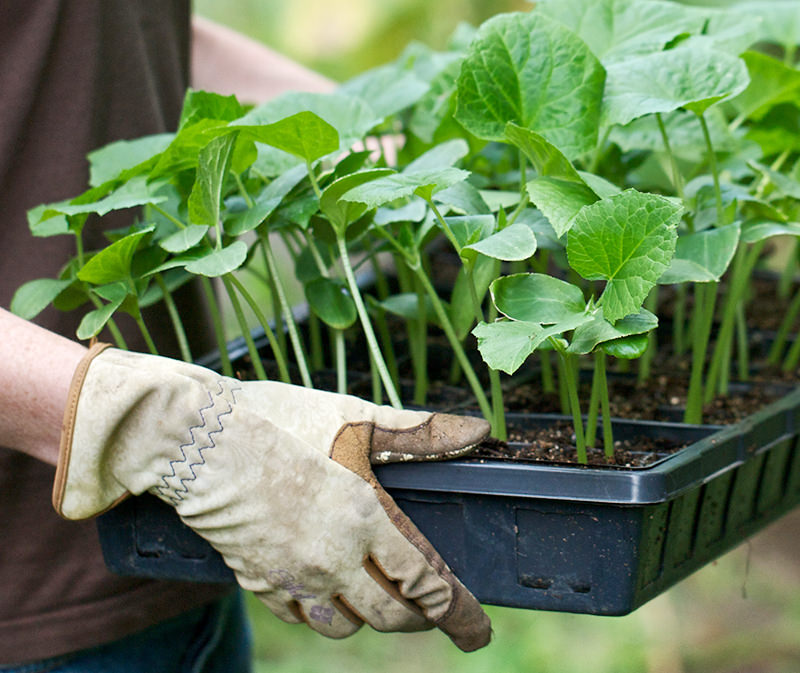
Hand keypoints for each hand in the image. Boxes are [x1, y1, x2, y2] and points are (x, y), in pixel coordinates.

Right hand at [55, 345, 491, 650]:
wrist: (197, 438)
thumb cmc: (278, 419)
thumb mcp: (354, 416)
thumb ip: (418, 431)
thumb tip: (478, 431)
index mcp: (363, 517)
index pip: (424, 581)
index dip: (458, 612)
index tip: (476, 632)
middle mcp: (332, 557)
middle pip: (389, 614)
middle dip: (419, 621)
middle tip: (433, 616)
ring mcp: (292, 575)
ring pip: (344, 625)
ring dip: (370, 618)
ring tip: (380, 602)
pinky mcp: (257, 580)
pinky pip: (300, 618)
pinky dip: (323, 614)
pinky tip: (328, 596)